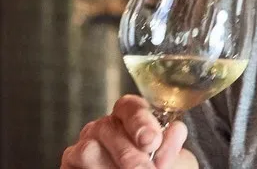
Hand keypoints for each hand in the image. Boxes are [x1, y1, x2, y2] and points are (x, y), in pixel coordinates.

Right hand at [61, 95, 198, 168]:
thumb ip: (172, 140)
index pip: (129, 106)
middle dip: (130, 155)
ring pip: (89, 150)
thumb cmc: (157, 168)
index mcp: (129, 116)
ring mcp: (83, 146)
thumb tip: (176, 129)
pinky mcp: (69, 166)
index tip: (152, 141)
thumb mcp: (170, 155)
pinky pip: (74, 167)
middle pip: (108, 128)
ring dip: (111, 167)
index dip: (140, 120)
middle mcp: (103, 127)